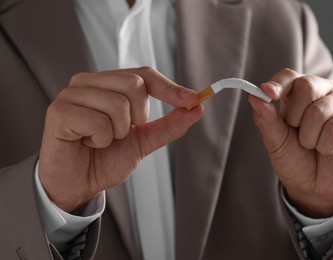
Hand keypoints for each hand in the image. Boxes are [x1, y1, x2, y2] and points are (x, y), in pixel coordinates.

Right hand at [38, 67, 203, 211]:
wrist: (79, 184)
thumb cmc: (105, 159)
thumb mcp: (144, 141)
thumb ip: (169, 125)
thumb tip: (197, 107)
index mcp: (109, 84)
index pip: (144, 74)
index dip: (169, 87)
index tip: (193, 99)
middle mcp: (90, 82)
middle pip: (135, 85)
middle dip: (137, 118)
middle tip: (119, 134)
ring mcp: (72, 94)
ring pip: (118, 104)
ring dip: (117, 133)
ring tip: (100, 140)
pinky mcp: (58, 110)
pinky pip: (98, 122)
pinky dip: (99, 140)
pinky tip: (86, 143)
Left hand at [249, 68, 332, 216]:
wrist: (314, 187)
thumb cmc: (294, 159)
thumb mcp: (275, 141)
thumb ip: (266, 120)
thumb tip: (254, 97)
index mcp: (297, 93)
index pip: (289, 76)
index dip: (278, 84)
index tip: (268, 94)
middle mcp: (321, 91)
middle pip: (306, 86)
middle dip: (294, 118)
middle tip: (297, 134)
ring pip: (319, 111)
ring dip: (309, 138)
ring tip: (312, 145)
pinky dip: (326, 145)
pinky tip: (329, 149)